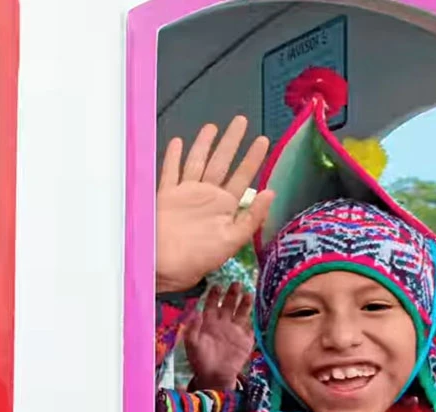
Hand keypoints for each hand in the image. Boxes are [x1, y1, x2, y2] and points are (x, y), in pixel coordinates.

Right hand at [156, 116, 273, 292]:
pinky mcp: (166, 196)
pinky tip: (178, 142)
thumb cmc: (198, 258)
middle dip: (231, 142)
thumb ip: (251, 217)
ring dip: (204, 144)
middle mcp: (207, 197)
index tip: (263, 139)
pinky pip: (170, 172)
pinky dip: (173, 157)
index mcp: (224, 207)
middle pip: (221, 162)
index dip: (252, 158)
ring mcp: (186, 194)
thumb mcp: (232, 240)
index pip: (242, 177)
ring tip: (212, 127)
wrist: (163, 266)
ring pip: (197, 162)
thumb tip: (271, 192)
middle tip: (241, 120)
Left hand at [184, 282, 254, 389]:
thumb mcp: (191, 344)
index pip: (212, 304)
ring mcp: (236, 330)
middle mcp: (223, 323)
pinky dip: (255, 320)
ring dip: (245, 303)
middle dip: (232, 294)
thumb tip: (197, 313)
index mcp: (209, 322)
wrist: (214, 376)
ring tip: (248, 294)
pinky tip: (259, 312)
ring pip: (242, 312)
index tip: (216, 285)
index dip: (214, 295)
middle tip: (236, 284)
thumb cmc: (200, 359)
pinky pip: (252, 327)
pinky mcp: (246, 340)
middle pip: (229, 304)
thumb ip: (192, 329)